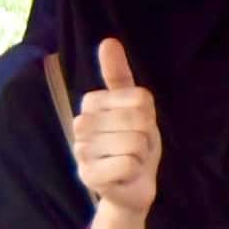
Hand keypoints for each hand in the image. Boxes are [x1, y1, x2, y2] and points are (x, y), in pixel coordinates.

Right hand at [71, 38, 160, 218]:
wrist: (133, 187)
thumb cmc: (135, 144)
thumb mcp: (136, 108)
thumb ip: (120, 76)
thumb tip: (108, 41)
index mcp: (92, 103)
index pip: (139, 98)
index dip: (148, 116)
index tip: (138, 127)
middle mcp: (80, 124)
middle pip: (137, 120)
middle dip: (146, 137)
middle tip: (135, 147)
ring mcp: (81, 150)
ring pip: (133, 143)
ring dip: (141, 155)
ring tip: (130, 160)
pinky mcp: (88, 175)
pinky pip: (127, 163)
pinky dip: (135, 170)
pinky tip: (124, 174)